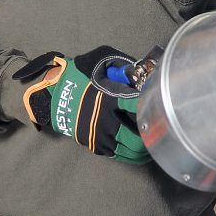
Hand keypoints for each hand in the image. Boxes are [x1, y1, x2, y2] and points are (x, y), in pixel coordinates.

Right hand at [14, 46, 149, 164]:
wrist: (54, 96)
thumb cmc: (79, 74)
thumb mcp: (100, 60)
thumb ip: (122, 65)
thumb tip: (141, 70)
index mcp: (110, 97)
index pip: (138, 103)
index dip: (152, 102)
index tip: (160, 100)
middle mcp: (107, 120)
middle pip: (139, 135)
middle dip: (152, 132)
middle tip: (161, 126)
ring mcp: (101, 135)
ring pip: (132, 149)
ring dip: (146, 146)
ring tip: (156, 140)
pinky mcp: (96, 146)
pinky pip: (121, 155)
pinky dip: (134, 155)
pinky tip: (144, 150)